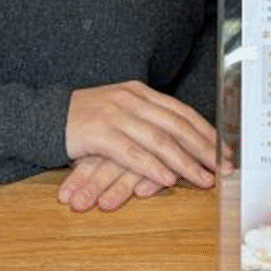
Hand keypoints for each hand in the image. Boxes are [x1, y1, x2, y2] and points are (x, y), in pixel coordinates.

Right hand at [60, 81, 224, 206]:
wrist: (46, 117)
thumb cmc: (88, 119)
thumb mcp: (122, 111)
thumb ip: (148, 120)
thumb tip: (184, 141)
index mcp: (141, 92)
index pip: (182, 112)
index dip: (206, 131)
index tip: (225, 150)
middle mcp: (132, 100)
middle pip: (177, 125)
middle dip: (204, 148)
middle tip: (223, 166)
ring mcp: (116, 114)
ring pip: (159, 140)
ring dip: (184, 162)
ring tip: (202, 178)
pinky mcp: (99, 133)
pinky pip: (132, 153)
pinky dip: (153, 167)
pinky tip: (167, 179)